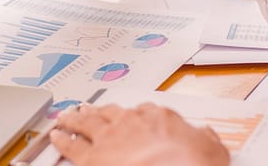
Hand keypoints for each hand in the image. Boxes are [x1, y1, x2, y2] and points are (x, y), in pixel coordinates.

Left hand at [51, 103, 230, 165]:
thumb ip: (205, 139)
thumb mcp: (211, 149)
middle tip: (87, 108)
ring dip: (74, 119)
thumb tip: (207, 135)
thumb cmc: (190, 163)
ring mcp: (109, 138)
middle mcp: (129, 122)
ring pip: (86, 124)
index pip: (143, 111)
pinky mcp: (92, 158)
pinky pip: (71, 146)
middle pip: (109, 112)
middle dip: (97, 110)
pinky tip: (56, 136)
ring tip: (66, 117)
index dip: (134, 115)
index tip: (132, 117)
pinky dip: (62, 140)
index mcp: (157, 117)